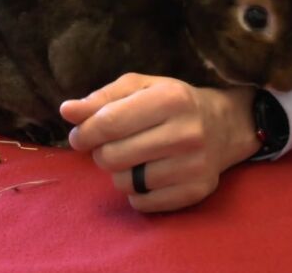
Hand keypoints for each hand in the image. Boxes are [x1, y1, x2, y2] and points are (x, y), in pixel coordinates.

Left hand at [61, 73, 259, 211]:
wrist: (225, 125)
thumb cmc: (171, 102)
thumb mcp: (138, 87)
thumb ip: (100, 99)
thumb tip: (66, 111)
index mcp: (169, 99)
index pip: (108, 123)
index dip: (84, 133)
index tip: (79, 135)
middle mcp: (186, 132)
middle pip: (112, 157)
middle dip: (101, 152)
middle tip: (112, 144)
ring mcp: (194, 165)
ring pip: (124, 183)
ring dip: (119, 172)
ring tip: (133, 157)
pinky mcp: (196, 191)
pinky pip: (143, 203)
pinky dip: (136, 192)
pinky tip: (147, 174)